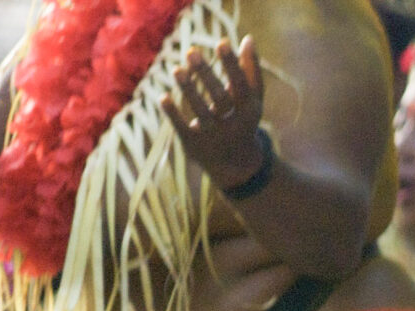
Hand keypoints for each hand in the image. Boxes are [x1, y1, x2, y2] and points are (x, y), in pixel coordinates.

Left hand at [163, 39, 269, 194]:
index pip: (242, 86)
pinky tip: (162, 97)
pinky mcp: (195, 146)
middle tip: (191, 51)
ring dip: (188, 90)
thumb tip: (247, 39)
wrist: (238, 166)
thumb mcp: (252, 101)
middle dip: (206, 75)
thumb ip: (251, 71)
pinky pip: (183, 128)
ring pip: (201, 113)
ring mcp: (215, 138)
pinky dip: (173, 113)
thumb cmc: (243, 121)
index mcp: (250, 112)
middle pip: (221, 98)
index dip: (233, 64)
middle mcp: (234, 126)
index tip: (221, 42)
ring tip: (176, 69)